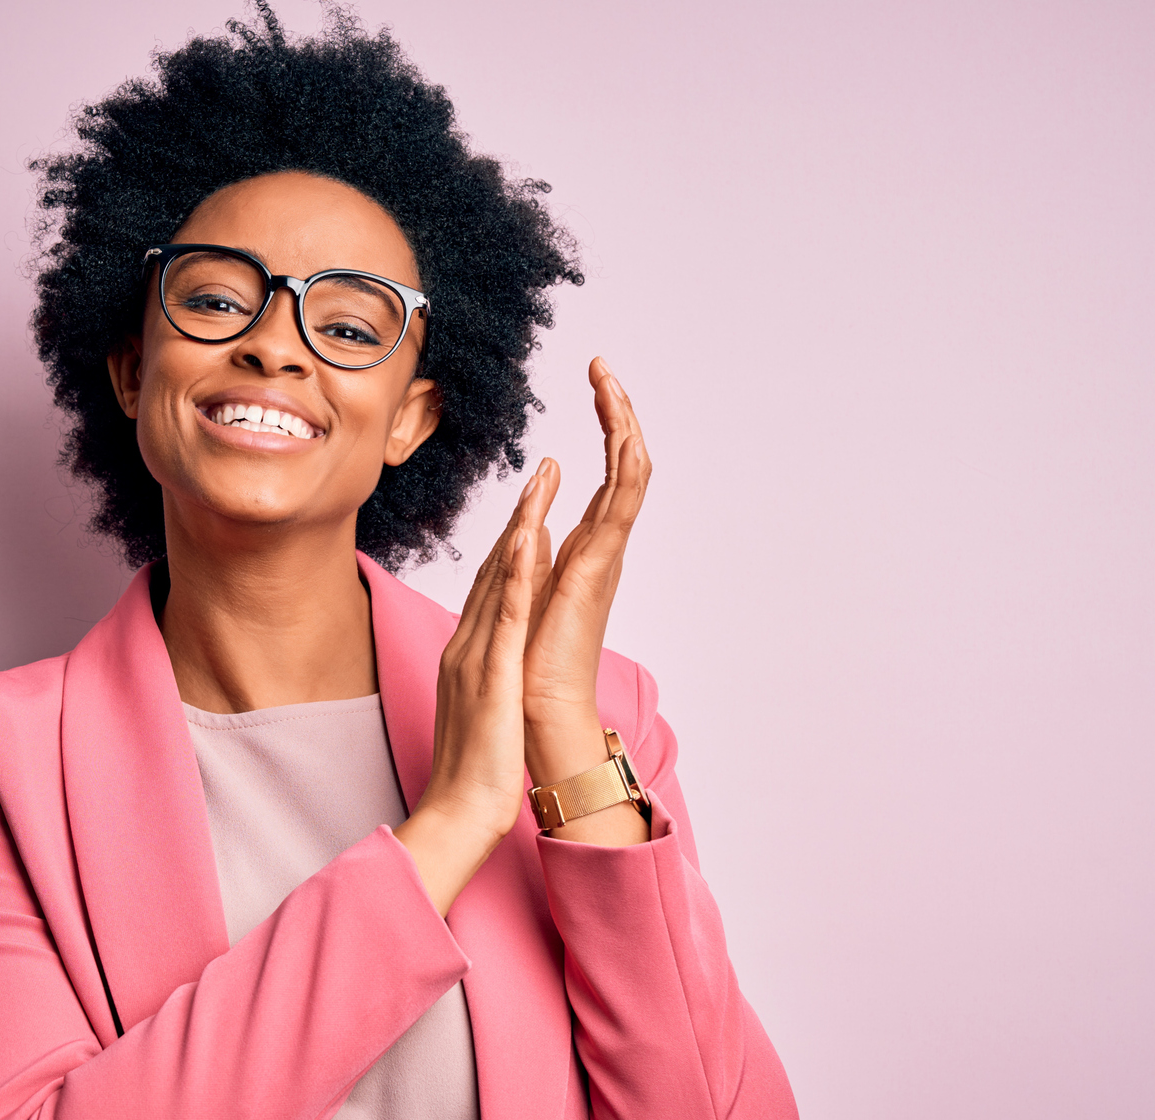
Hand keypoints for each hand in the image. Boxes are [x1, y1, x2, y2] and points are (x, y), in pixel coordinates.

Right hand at [393, 471, 544, 912]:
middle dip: (517, 516)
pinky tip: (528, 537)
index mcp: (468, 658)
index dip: (510, 543)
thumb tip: (501, 666)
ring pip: (498, 578)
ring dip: (520, 524)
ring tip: (542, 478)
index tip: (531, 507)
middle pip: (492, 571)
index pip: (491, 590)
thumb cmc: (475, 775)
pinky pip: (505, 613)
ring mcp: (475, 657)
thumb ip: (486, 683)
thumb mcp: (482, 715)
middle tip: (541, 468)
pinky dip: (516, 571)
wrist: (459, 813)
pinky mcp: (490, 673)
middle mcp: (466, 648)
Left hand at [521, 357, 653, 792]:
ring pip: (628, 478)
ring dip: (620, 427)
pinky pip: (611, 513)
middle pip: (625, 466)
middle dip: (618, 413)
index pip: (606, 476)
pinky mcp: (592, 577)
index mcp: (588, 553)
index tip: (598, 383)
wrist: (541, 719)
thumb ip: (533, 559)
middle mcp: (603, 551)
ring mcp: (603, 562)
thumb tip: (531, 528)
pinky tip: (607, 434)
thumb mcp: (527, 595)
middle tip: (604, 366)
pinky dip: (613, 469)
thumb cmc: (531, 668)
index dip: (606, 429)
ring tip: (610, 383)